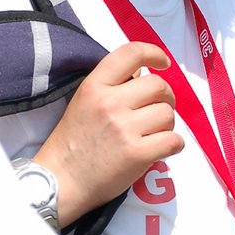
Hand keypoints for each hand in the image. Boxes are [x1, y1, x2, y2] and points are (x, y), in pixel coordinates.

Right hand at [33, 41, 183, 224]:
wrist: (61, 181)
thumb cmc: (73, 142)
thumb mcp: (83, 102)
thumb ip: (111, 85)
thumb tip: (143, 74)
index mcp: (94, 86)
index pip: (132, 53)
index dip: (154, 53)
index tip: (163, 63)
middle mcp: (110, 103)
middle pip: (159, 85)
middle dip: (165, 97)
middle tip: (156, 110)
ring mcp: (124, 129)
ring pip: (168, 114)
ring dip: (167, 124)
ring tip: (153, 133)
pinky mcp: (137, 155)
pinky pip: (173, 140)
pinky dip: (173, 145)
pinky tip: (161, 148)